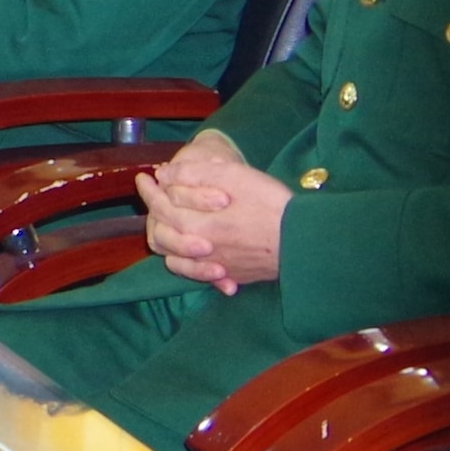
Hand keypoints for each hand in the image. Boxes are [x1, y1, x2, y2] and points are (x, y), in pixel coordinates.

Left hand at [139, 132, 292, 291]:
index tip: (142, 177)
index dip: (150, 191)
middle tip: (151, 196)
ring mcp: (221, 267)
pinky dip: (196, 267)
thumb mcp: (232, 177)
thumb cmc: (271, 204)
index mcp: (199, 226)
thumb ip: (193, 175)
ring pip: (181, 261)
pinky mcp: (239, 276)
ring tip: (167, 228)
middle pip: (166, 235)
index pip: (162, 207)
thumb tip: (164, 174)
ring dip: (170, 243)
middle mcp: (204, 251)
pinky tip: (200, 258)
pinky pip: (208, 276)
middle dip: (154, 213)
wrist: (307, 240)